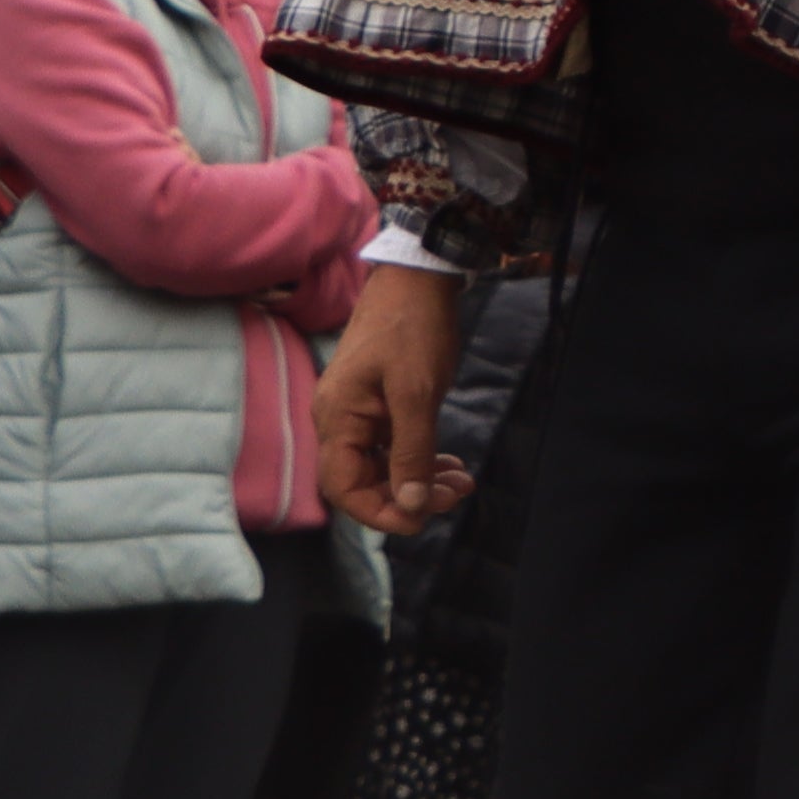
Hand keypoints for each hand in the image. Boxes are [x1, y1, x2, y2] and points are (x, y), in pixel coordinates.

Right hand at [316, 268, 468, 538]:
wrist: (417, 278)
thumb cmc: (413, 328)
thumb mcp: (417, 391)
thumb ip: (412, 449)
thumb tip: (411, 502)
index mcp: (337, 419)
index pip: (343, 487)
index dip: (379, 512)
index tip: (423, 520)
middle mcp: (340, 420)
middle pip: (364, 480)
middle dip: (409, 495)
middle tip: (456, 494)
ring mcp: (358, 412)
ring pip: (383, 464)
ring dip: (419, 478)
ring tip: (461, 481)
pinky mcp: (379, 404)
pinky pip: (393, 445)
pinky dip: (420, 457)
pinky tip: (450, 463)